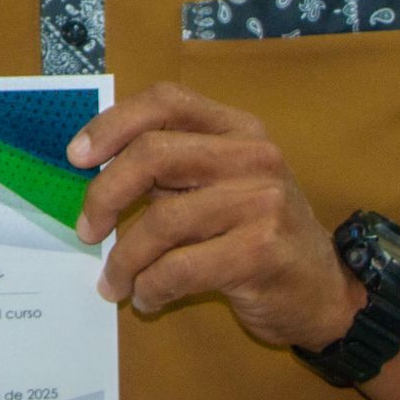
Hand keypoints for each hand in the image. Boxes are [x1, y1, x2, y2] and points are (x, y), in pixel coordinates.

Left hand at [70, 81, 360, 346]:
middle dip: (104, 195)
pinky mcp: (260, 252)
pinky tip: (148, 298)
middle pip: (153, 155)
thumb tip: (92, 169)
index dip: (113, 123)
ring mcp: (262, 203)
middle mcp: (254, 157)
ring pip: (161, 222)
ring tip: (115, 282)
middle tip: (86, 230)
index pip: (166, 101)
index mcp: (238, 129)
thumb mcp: (223, 185)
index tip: (76, 156)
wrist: (323, 291)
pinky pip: (179, 269)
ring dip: (124, 259)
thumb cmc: (259, 235)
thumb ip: (174, 169)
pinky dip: (151, 288)